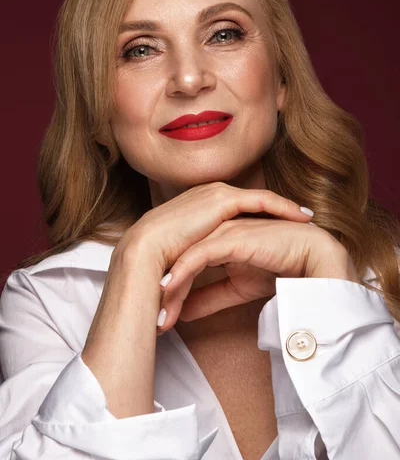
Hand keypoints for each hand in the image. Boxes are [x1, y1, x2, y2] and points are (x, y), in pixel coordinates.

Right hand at [112, 182, 314, 281]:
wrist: (142, 254)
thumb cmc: (154, 265)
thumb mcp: (180, 264)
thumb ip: (192, 273)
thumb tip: (188, 305)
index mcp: (196, 210)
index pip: (233, 212)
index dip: (255, 219)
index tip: (275, 229)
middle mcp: (206, 196)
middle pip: (249, 202)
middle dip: (275, 209)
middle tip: (300, 218)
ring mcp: (213, 194)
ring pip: (259, 199)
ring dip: (283, 207)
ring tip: (306, 217)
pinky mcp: (221, 200)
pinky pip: (261, 201)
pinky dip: (281, 206)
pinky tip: (299, 216)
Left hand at [157, 216, 358, 331]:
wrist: (312, 261)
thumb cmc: (278, 269)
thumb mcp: (236, 289)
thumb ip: (209, 297)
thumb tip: (183, 312)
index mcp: (213, 238)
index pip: (181, 261)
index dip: (169, 288)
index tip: (159, 316)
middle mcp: (214, 231)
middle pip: (178, 258)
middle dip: (164, 291)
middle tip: (156, 321)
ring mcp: (223, 231)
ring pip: (185, 257)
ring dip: (170, 287)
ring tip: (161, 315)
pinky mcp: (233, 237)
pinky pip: (200, 254)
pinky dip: (182, 272)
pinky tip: (170, 290)